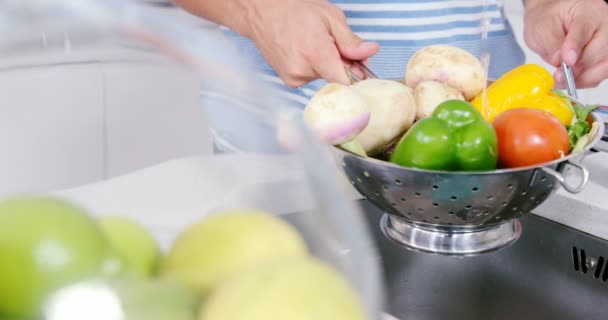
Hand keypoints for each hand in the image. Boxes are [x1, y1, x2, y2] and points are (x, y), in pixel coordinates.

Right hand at [241, 0, 378, 87]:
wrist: (262, 12)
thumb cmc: (292, 9)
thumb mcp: (329, 17)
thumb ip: (351, 40)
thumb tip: (370, 52)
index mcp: (315, 53)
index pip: (345, 82)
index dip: (357, 76)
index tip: (362, 69)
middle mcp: (302, 70)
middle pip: (337, 78)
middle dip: (344, 64)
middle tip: (337, 45)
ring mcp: (294, 78)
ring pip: (325, 78)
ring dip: (328, 65)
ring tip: (316, 44)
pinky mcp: (289, 81)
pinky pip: (312, 78)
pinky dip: (315, 67)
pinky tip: (306, 51)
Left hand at [524, 0, 607, 87]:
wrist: (551, 22)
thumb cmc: (548, 21)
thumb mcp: (541, 28)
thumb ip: (552, 44)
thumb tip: (562, 63)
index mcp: (588, 11)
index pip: (585, 29)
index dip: (575, 47)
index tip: (566, 61)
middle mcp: (604, 25)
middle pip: (600, 51)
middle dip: (578, 68)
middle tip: (558, 76)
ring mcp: (607, 42)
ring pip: (605, 66)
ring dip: (584, 78)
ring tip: (562, 80)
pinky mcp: (604, 57)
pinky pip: (601, 73)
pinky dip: (586, 80)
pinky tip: (570, 79)